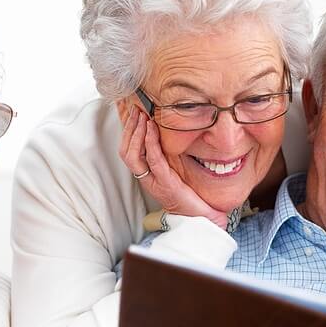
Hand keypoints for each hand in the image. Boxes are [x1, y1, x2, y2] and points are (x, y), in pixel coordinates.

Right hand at [119, 107, 227, 228]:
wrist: (200, 217)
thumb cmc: (189, 196)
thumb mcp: (175, 172)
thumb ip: (168, 157)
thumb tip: (167, 135)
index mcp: (147, 175)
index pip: (128, 150)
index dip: (126, 131)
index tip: (129, 111)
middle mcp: (146, 178)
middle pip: (125, 151)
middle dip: (128, 128)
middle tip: (134, 109)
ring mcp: (154, 181)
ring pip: (133, 155)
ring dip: (136, 133)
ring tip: (142, 116)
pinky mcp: (166, 183)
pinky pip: (153, 160)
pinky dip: (150, 143)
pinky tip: (151, 129)